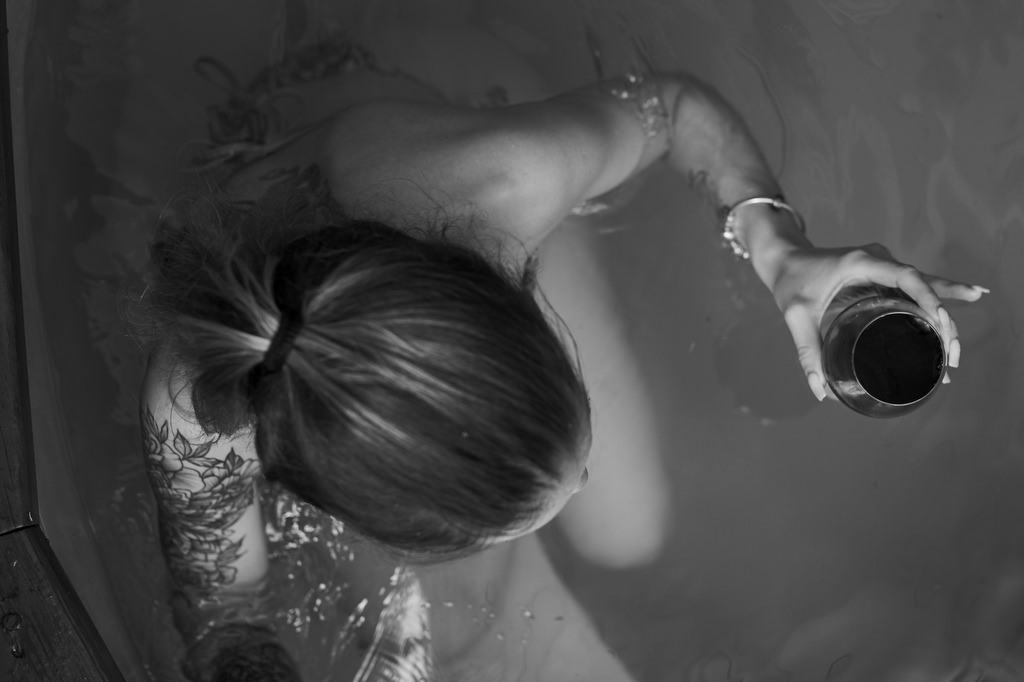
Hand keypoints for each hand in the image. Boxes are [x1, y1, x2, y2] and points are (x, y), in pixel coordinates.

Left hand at [769, 242, 988, 400]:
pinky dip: (933, 306)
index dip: (929, 297)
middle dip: (944, 317)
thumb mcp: (796, 316)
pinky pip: (914, 291)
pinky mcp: (882, 277)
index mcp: (861, 262)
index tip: (941, 323)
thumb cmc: (789, 282)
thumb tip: (820, 391)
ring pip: (924, 289)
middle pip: (924, 285)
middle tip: (953, 354)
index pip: (907, 276)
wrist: (784, 258)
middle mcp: (878, 260)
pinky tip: (962, 311)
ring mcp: (883, 267)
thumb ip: (807, 351)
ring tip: (955, 352)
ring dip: (943, 316)